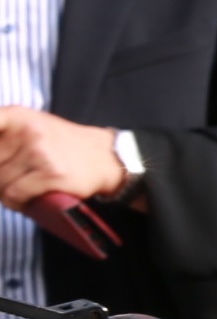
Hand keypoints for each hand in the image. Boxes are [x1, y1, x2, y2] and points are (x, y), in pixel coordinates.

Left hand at [0, 109, 126, 213]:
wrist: (105, 158)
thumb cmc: (61, 145)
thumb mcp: (29, 128)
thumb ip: (0, 137)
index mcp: (16, 116)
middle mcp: (26, 131)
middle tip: (10, 178)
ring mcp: (40, 152)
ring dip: (5, 192)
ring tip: (23, 188)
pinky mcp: (51, 174)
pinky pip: (14, 195)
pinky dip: (17, 202)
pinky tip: (30, 198)